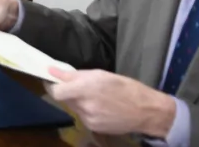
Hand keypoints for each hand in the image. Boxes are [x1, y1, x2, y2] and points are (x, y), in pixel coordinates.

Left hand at [47, 68, 175, 137]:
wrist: (146, 111)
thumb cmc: (125, 87)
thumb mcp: (100, 74)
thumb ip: (74, 75)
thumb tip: (52, 70)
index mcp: (85, 90)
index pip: (56, 92)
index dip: (52, 85)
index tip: (54, 80)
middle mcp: (85, 107)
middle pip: (64, 99)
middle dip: (68, 92)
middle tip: (78, 86)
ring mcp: (89, 119)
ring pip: (74, 108)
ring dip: (78, 101)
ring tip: (94, 96)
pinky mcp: (94, 128)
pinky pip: (83, 116)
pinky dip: (86, 110)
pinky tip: (100, 106)